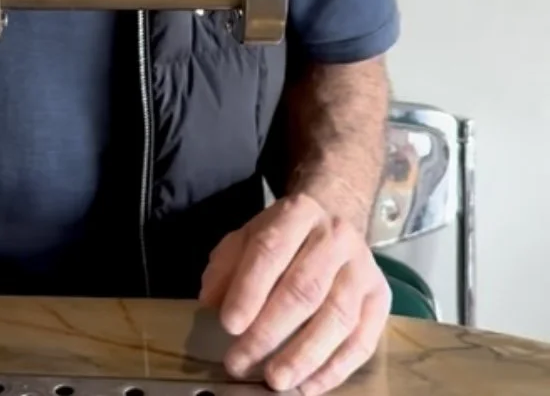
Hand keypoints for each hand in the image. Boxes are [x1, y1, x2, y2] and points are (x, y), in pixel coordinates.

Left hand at [199, 193, 389, 394]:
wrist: (336, 221)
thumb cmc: (285, 237)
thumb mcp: (249, 236)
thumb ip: (227, 265)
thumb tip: (210, 303)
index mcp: (298, 213)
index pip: (271, 250)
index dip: (249, 290)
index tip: (229, 325)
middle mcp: (336, 237)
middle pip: (304, 288)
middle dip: (269, 331)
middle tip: (241, 361)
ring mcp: (364, 269)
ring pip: (337, 318)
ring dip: (304, 356)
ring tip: (276, 381)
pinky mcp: (381, 299)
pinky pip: (363, 341)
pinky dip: (335, 368)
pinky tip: (309, 386)